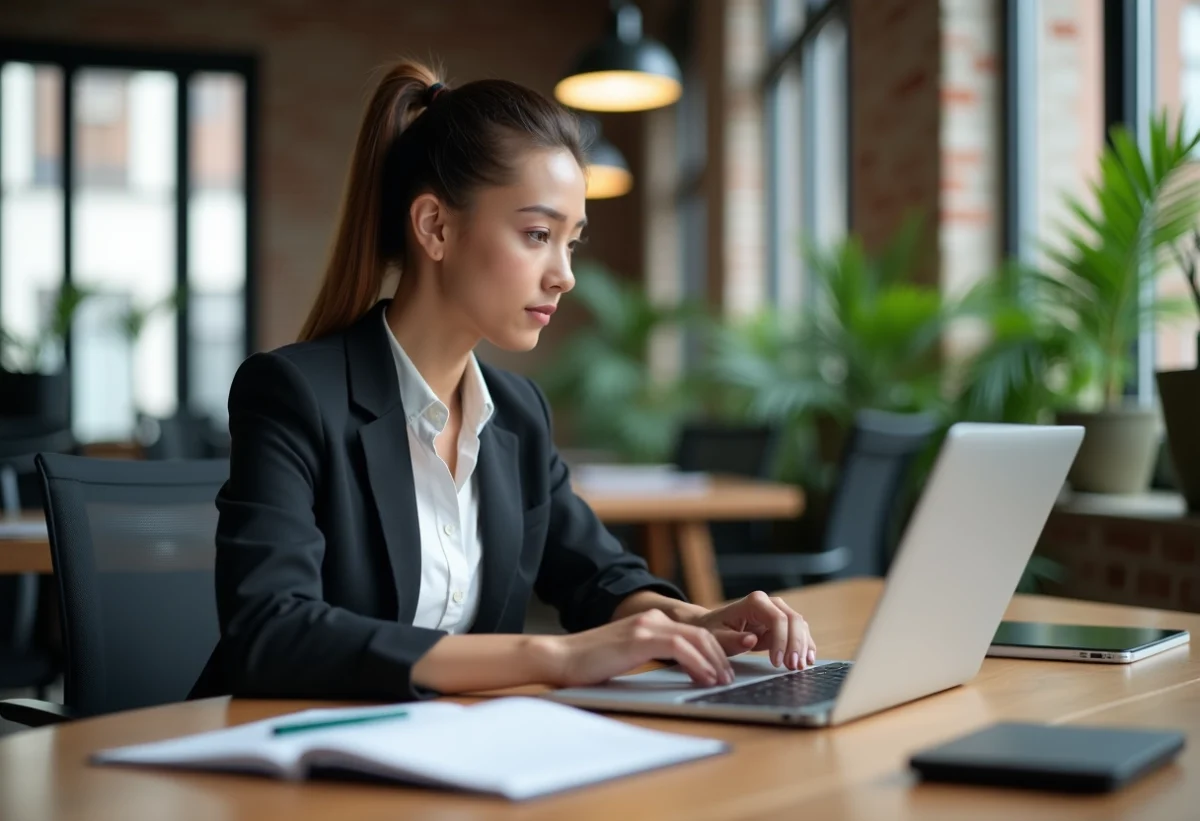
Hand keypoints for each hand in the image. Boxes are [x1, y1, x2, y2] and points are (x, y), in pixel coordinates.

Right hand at [544, 609, 735, 687]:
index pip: (695, 633)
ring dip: (714, 662)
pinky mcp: (640, 639)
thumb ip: (651, 654)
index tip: (723, 671)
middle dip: (721, 657)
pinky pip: (681, 649)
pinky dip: (698, 664)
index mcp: (650, 621)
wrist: (561, 658)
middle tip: (728, 678)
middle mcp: (651, 619)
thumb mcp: (628, 655)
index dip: (714, 651)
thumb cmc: (590, 663)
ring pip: (697, 639)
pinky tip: (704, 678)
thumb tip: (680, 671)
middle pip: (702, 634)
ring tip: (720, 681)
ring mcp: (646, 627)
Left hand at [689, 591, 815, 670]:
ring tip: (799, 667)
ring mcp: (779, 611)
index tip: (777, 662)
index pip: (777, 618)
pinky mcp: (783, 623)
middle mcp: (770, 603)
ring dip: (803, 646)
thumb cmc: (715, 630)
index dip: (781, 640)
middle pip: (793, 620)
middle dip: (796, 644)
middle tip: (793, 667)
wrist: (715, 626)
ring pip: (800, 626)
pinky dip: (805, 645)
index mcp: (754, 602)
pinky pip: (800, 632)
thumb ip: (732, 640)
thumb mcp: (717, 637)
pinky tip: (808, 659)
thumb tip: (751, 640)